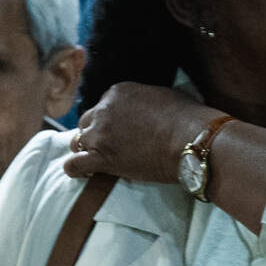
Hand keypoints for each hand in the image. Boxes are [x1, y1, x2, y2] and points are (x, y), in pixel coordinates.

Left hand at [63, 81, 217, 185]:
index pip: (102, 106)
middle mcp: (104, 110)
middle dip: (96, 133)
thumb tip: (154, 103)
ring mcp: (101, 134)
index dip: (110, 120)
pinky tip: (83, 173)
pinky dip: (75, 170)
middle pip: (87, 123)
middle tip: (111, 145)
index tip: (120, 130)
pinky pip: (74, 165)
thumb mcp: (165, 94)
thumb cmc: (186, 117)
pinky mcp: (102, 158)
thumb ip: (148, 98)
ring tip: (98, 159)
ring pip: (77, 142)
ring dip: (86, 150)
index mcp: (117, 92)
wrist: (190, 140)